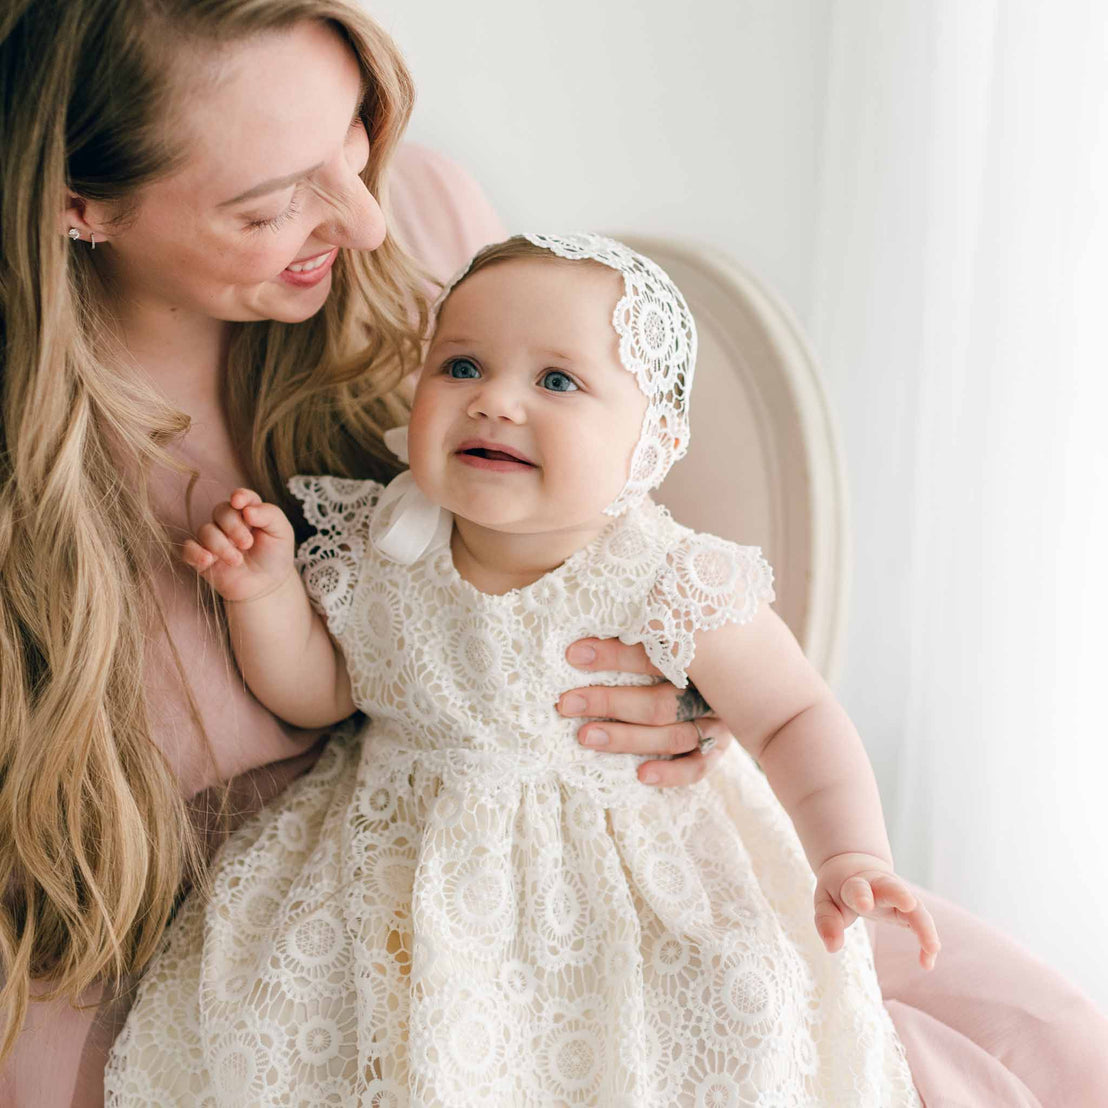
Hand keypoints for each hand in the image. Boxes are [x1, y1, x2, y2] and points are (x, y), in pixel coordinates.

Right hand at [181, 488, 295, 602]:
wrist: (268, 585)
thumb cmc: (275, 555)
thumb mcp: (281, 533)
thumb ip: (269, 515)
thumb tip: (247, 510)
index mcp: (248, 511)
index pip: (240, 497)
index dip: (239, 497)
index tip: (239, 502)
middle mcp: (228, 522)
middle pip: (221, 511)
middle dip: (233, 527)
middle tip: (247, 544)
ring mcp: (214, 539)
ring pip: (205, 530)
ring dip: (220, 545)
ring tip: (237, 561)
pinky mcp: (202, 557)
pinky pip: (188, 549)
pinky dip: (195, 553)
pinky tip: (208, 560)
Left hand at [558, 638, 733, 786]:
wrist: (750, 674)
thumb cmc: (691, 646)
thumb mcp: (674, 631)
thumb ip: (646, 626)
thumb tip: (593, 621)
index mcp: (701, 655)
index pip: (655, 656)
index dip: (613, 655)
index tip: (574, 654)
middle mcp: (711, 690)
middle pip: (660, 702)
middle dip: (609, 701)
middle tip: (567, 703)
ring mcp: (717, 721)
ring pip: (672, 736)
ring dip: (627, 739)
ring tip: (585, 736)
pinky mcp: (718, 748)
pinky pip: (697, 767)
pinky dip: (671, 774)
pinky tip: (641, 775)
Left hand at [814, 852, 940, 969]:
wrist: (856, 868)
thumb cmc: (839, 889)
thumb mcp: (825, 901)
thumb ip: (827, 922)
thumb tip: (832, 948)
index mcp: (855, 883)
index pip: (858, 887)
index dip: (861, 895)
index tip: (864, 904)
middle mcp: (880, 886)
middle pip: (893, 887)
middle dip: (900, 894)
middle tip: (909, 904)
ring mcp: (898, 896)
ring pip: (915, 907)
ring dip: (924, 925)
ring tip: (933, 948)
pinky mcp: (909, 909)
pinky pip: (921, 923)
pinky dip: (926, 941)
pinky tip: (927, 963)